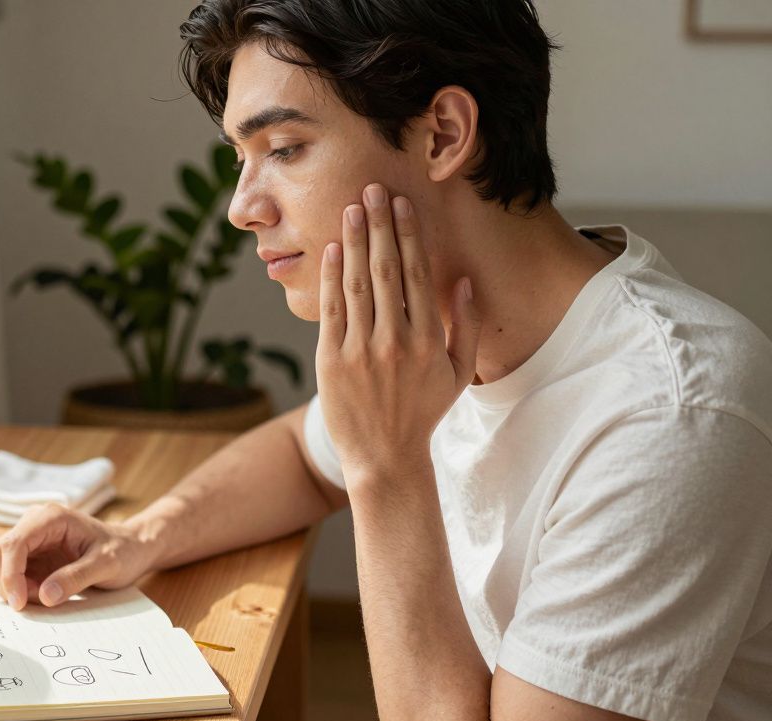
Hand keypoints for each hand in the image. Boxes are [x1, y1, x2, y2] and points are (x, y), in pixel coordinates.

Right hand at [0, 503, 157, 609]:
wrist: (130, 548)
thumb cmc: (122, 551)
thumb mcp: (107, 565)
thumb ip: (76, 578)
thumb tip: (45, 595)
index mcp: (50, 518)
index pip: (13, 544)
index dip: (10, 575)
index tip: (20, 603)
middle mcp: (33, 524)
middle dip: (9, 584)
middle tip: (40, 600)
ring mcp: (29, 540)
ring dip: (13, 589)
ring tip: (46, 595)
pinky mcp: (29, 556)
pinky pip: (8, 575)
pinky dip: (18, 591)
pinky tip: (43, 593)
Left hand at [316, 183, 479, 484]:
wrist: (384, 456)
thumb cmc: (423, 412)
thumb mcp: (458, 373)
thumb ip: (464, 326)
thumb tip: (462, 280)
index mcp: (429, 340)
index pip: (416, 274)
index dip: (408, 235)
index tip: (401, 204)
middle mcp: (396, 341)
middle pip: (386, 269)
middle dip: (379, 225)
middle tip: (372, 189)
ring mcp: (361, 350)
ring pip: (357, 283)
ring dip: (354, 241)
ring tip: (352, 208)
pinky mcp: (332, 360)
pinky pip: (331, 310)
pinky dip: (332, 277)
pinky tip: (333, 249)